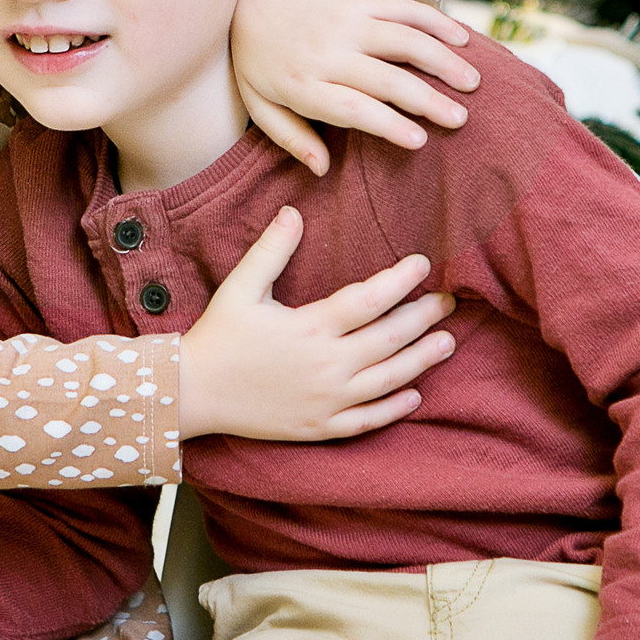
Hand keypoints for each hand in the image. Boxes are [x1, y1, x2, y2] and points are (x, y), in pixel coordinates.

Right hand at [180, 206, 455, 441]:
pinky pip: (366, 420)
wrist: (191, 393)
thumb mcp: (240, 288)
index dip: (400, 281)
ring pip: (387, 380)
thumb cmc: (218, 337)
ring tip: (447, 342)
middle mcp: (326, 366)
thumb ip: (271, 250)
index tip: (423, 264)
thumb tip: (294, 211)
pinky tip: (414, 395)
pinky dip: (393, 409)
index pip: (368, 300)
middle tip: (448, 301)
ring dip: (421, 360)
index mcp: (310, 328)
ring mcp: (325, 401)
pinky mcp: (319, 427)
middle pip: (388, 338)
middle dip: (423, 317)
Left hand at [232, 0, 481, 175]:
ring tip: (471, 83)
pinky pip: (404, 8)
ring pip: (404, 40)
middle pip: (386, 79)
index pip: (352, 108)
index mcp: (303, 84)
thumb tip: (322, 170)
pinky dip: (436, 21)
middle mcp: (327, 51)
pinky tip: (462, 39)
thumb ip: (290, 138)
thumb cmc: (260, 60)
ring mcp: (346, 21)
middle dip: (427, 100)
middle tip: (460, 119)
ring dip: (443, 61)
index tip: (419, 142)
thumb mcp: (259, 105)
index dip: (388, 125)